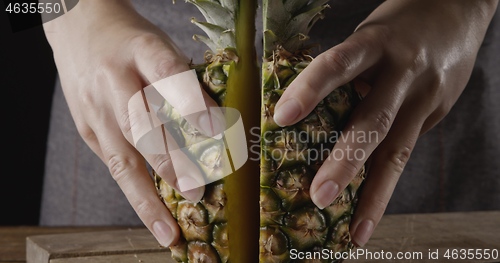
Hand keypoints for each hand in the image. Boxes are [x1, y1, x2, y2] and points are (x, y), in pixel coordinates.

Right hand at [43, 0, 216, 246]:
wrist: (78, 27)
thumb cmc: (131, 41)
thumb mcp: (161, 45)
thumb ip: (184, 80)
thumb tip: (218, 125)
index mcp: (141, 49)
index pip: (168, 74)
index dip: (192, 102)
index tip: (217, 129)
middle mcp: (115, 81)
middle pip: (141, 126)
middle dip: (170, 164)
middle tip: (196, 193)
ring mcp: (97, 109)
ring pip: (121, 159)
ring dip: (147, 199)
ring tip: (170, 230)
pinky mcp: (87, 129)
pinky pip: (113, 165)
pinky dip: (135, 192)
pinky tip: (154, 214)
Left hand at [273, 0, 497, 245]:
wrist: (458, 11)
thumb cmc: (397, 26)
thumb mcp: (368, 35)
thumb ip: (345, 71)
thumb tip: (308, 114)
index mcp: (375, 44)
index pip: (339, 66)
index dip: (310, 89)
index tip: (282, 117)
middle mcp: (403, 73)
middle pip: (374, 121)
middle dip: (346, 162)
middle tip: (319, 196)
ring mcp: (424, 97)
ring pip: (398, 151)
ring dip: (374, 195)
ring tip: (356, 231)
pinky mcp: (436, 114)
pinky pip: (406, 151)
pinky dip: (386, 181)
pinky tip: (370, 209)